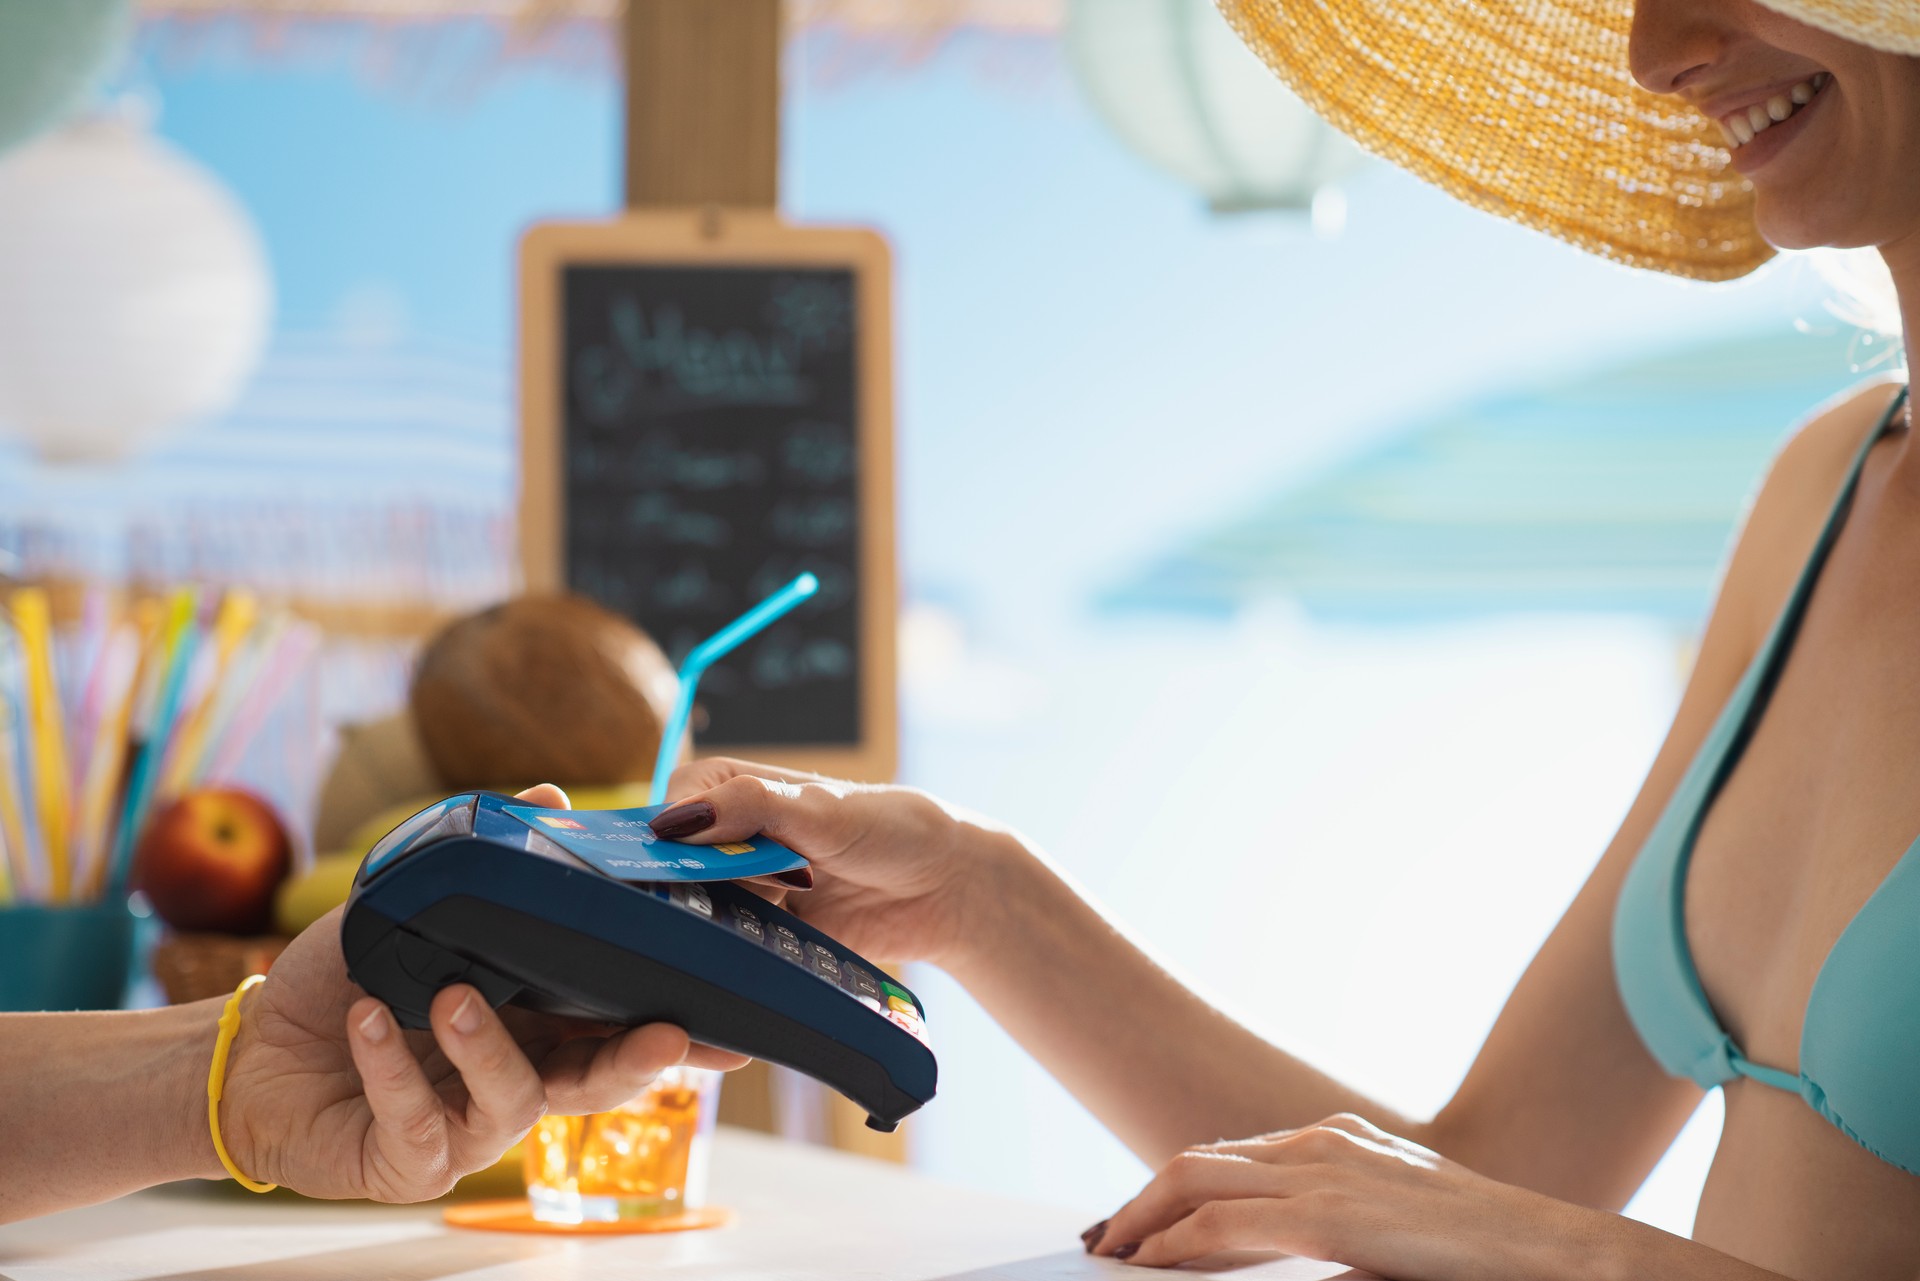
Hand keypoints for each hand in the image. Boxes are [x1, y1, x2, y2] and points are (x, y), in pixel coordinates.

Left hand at [218, 784, 747, 1201]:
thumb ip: (485, 860)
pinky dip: (393, 1066)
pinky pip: (418, 1118)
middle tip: (663, 1034)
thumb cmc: (350, 978)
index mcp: (535, 1021)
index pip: (617, 1025)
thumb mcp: (416, 905)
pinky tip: (368, 1022)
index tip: (731, 1026)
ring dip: (489, 1048)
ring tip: (452, 998)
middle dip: (638, 1063)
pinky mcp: (408, 1161)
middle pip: (597, 1082)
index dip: (678, 1030)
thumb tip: (549, 796)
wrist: (254, 1047)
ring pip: (515, 1104)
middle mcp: (516, 1076)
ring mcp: (466, 1126)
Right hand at [660, 758, 1008, 968]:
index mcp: (734, 788)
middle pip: (676, 865)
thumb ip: (751, 807)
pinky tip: (758, 950)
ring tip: (764, 918)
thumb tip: (678, 820)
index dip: (677, 835)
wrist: (944, 889)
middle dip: (692, 885)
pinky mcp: (763, 934)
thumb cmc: (890, 826)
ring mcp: (745, 889)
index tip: (704, 857)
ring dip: (716, 921)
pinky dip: (736, 952)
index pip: (671, 808)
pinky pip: (729, 948)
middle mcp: (730, 838)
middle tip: (742, 893)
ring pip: (697, 910)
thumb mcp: (821, 809)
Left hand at [1087, 1113, 1598, 1278]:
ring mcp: (1323, 1172)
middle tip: (1103, 1239)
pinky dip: (1174, 1243)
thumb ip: (1342, 1235)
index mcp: (1339, 1141)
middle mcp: (1321, 1142)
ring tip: (1109, 1253)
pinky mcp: (1328, 1217)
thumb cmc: (1490, 1256)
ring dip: (1142, 1217)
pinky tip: (1148, 1266)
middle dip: (1142, 1199)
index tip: (1139, 1220)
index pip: (1232, 1158)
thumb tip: (1296, 1267)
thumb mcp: (1400, 1232)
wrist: (1563, 1253)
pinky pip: (1222, 1227)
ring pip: (1195, 1181)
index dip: (1176, 1188)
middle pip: (1199, 1161)